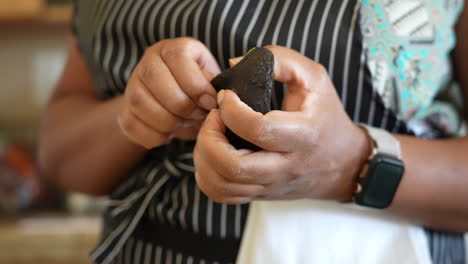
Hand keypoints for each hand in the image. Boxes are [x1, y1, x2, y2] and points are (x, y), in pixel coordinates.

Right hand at [118, 38, 220, 148]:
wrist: (180, 107)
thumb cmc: (202, 92)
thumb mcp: (214, 81)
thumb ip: (216, 85)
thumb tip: (218, 97)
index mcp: (173, 49)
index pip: (177, 56)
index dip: (195, 84)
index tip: (211, 103)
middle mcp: (148, 61)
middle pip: (153, 77)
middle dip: (181, 105)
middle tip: (198, 117)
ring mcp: (132, 86)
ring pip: (139, 102)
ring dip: (168, 121)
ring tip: (185, 124)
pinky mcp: (125, 110)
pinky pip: (131, 125)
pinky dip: (154, 135)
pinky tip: (170, 134)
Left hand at [193, 46, 370, 203]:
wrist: (344, 164)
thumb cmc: (325, 115)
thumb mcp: (314, 78)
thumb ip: (280, 60)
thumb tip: (233, 64)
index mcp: (303, 135)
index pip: (259, 129)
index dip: (232, 110)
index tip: (226, 96)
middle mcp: (286, 167)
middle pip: (233, 166)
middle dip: (209, 137)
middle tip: (214, 117)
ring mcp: (271, 185)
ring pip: (222, 184)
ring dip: (204, 156)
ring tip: (210, 134)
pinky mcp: (260, 194)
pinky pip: (222, 195)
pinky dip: (206, 175)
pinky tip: (212, 154)